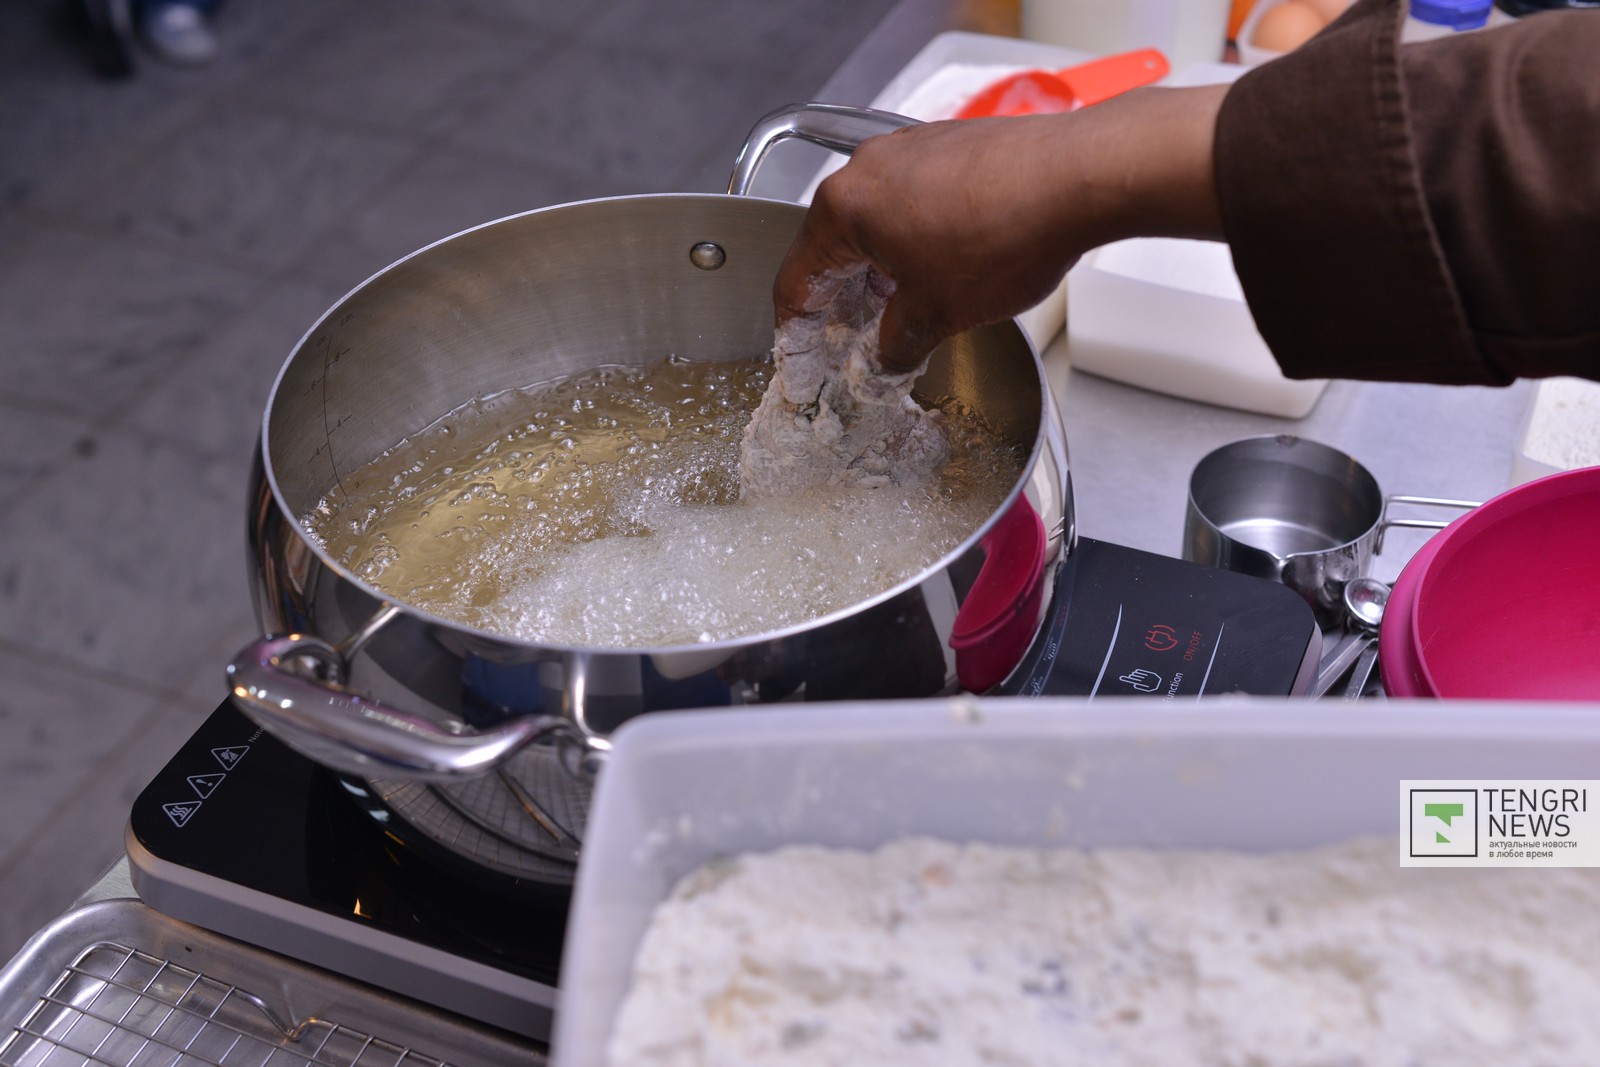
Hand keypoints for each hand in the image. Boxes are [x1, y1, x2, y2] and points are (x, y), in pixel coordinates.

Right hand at [773, 84, 1230, 372]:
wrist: (1080, 177)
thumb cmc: (1005, 234)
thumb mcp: (938, 314)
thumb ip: (897, 343)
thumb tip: (888, 356)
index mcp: (843, 207)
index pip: (796, 279)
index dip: (796, 333)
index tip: (802, 363)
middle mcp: (869, 167)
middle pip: (834, 246)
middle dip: (841, 301)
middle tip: (849, 345)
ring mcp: (912, 148)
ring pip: (877, 221)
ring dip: (881, 271)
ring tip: (902, 314)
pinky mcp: (952, 144)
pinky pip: (915, 200)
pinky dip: (915, 240)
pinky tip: (943, 270)